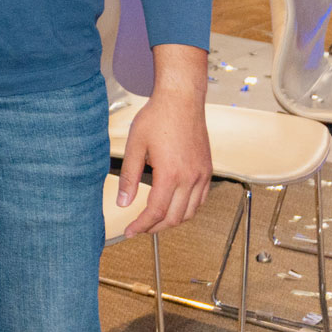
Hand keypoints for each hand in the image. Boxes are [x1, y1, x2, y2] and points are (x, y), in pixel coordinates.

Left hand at [120, 46, 211, 235]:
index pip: (156, 212)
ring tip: (153, 221)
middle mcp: (190, 178)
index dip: (141, 225)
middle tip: (138, 229)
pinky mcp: (207, 170)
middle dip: (155, 228)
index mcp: (170, 174)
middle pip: (174, 217)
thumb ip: (129, 177)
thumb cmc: (157, 118)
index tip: (129, 232)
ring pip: (190, 212)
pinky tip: (173, 207)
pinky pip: (200, 200)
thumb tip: (123, 203)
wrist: (181, 100)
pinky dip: (187, 210)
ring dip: (172, 221)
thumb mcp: (135, 146)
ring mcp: (202, 175)